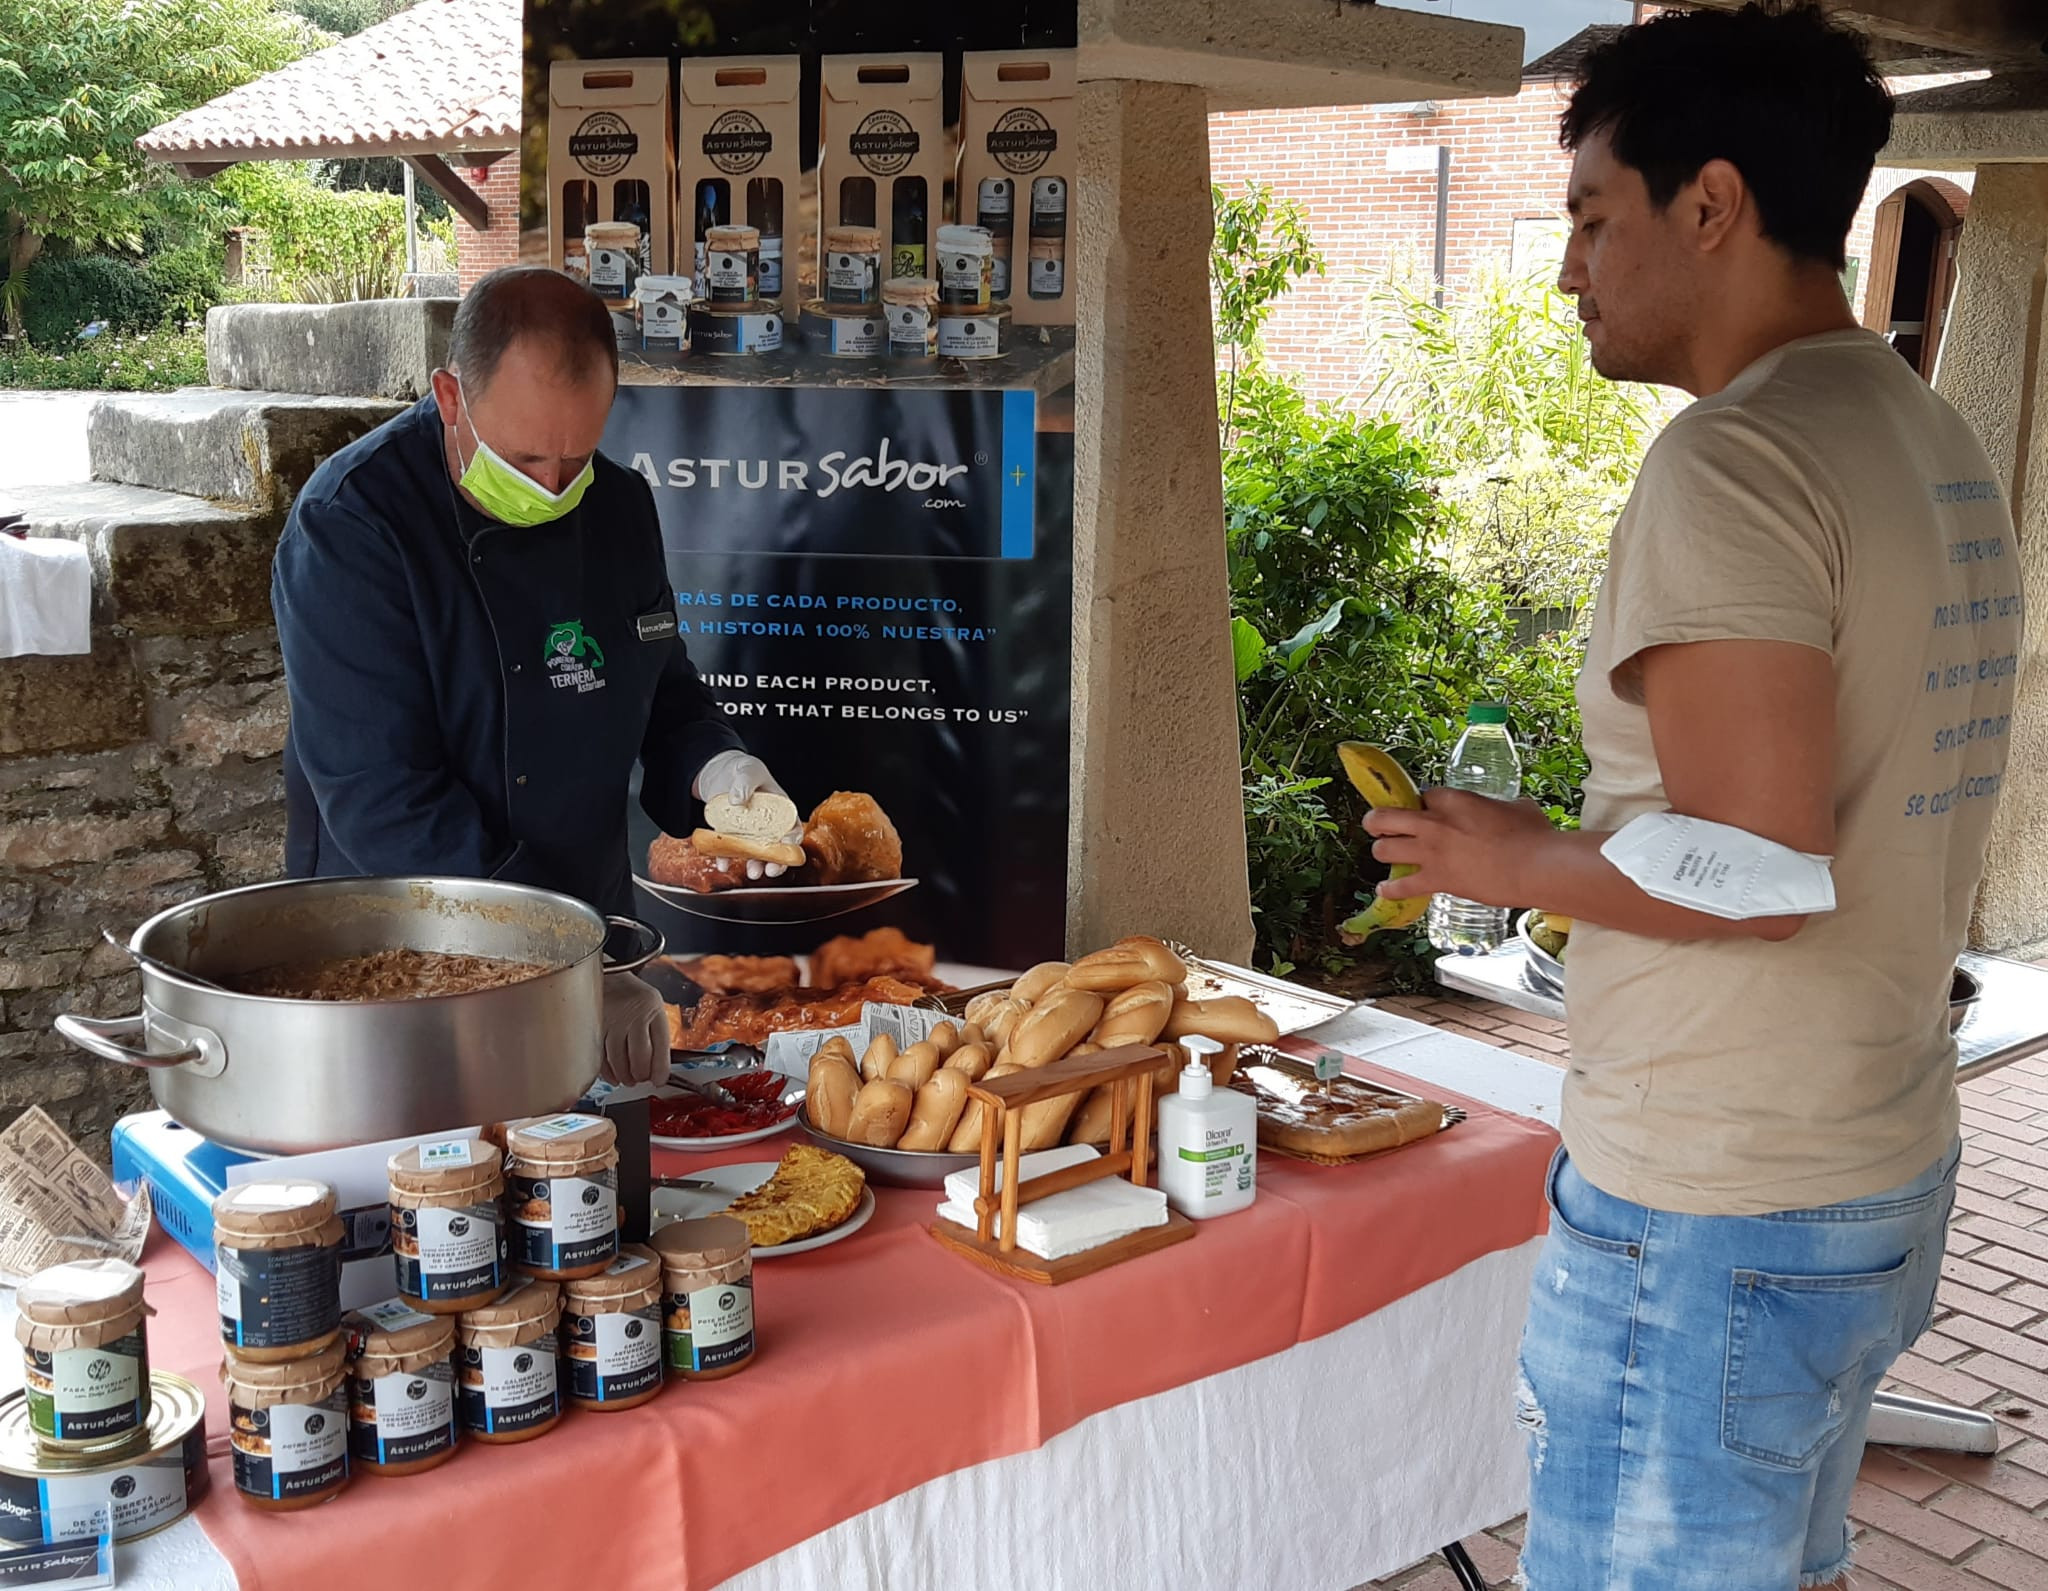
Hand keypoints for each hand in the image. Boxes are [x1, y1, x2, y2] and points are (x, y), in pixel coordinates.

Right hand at [600, 972, 669, 1086]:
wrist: (608, 973)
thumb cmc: (633, 994)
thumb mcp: (653, 1006)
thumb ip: (656, 1033)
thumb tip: (657, 1068)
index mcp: (654, 1009)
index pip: (661, 1046)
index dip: (660, 1069)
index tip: (659, 1080)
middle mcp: (634, 1014)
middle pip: (639, 1056)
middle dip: (642, 1074)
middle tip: (642, 1079)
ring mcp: (613, 1020)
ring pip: (619, 1060)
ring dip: (625, 1076)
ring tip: (629, 1079)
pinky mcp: (595, 1026)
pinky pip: (601, 1057)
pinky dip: (608, 1072)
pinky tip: (614, 1076)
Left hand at [692, 750, 801, 877]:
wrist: (718, 774)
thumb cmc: (742, 771)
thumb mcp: (747, 770)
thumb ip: (745, 782)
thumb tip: (738, 800)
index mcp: (780, 810)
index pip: (792, 828)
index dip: (792, 841)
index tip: (787, 849)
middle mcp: (767, 826)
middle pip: (776, 847)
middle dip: (776, 862)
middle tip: (770, 871)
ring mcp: (749, 834)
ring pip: (755, 854)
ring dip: (755, 865)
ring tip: (751, 873)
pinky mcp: (730, 837)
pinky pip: (729, 852)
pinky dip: (726, 859)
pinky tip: (723, 864)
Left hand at [1363, 791, 1556, 905]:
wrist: (1535, 867)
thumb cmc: (1534, 835)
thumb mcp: (1518, 808)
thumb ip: (1504, 808)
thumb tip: (1512, 812)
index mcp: (1453, 799)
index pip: (1422, 795)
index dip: (1422, 804)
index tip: (1426, 810)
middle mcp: (1434, 823)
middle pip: (1385, 816)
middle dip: (1377, 820)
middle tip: (1378, 825)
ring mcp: (1431, 853)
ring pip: (1384, 849)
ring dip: (1382, 851)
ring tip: (1385, 854)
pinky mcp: (1436, 880)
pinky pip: (1401, 886)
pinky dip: (1390, 889)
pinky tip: (1384, 890)